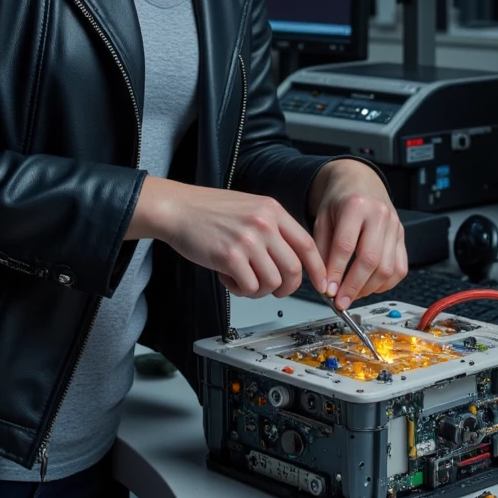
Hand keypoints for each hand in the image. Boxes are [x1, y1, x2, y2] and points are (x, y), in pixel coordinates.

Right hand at [128, 176, 327, 298]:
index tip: (320, 284)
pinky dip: (241, 289)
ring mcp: (248, 240)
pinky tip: (228, 277)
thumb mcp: (250, 207)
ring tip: (242, 279)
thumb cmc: (208, 210)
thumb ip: (273, 228)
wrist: (178, 209)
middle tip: (274, 290)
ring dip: (259, 289)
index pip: (307, 245)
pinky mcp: (230, 257)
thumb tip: (292, 258)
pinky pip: (249, 287)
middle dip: (286, 288)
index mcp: (272, 210)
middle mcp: (264, 224)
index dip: (317, 270)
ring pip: (272, 282)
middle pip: (293, 269)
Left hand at [308, 160, 407, 308]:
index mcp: (356, 205)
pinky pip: (399, 269)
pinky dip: (384, 284)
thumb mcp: (322, 218)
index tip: (328, 290)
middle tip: (340, 301)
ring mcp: (395, 226)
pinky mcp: (403, 238)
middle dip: (353, 287)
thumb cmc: (339, 201)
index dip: (336, 272)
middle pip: (370, 260)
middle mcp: (380, 215)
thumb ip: (322, 250)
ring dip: (368, 288)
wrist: (360, 182)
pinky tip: (369, 285)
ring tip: (351, 294)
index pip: (345, 245)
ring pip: (386, 268)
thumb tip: (324, 283)